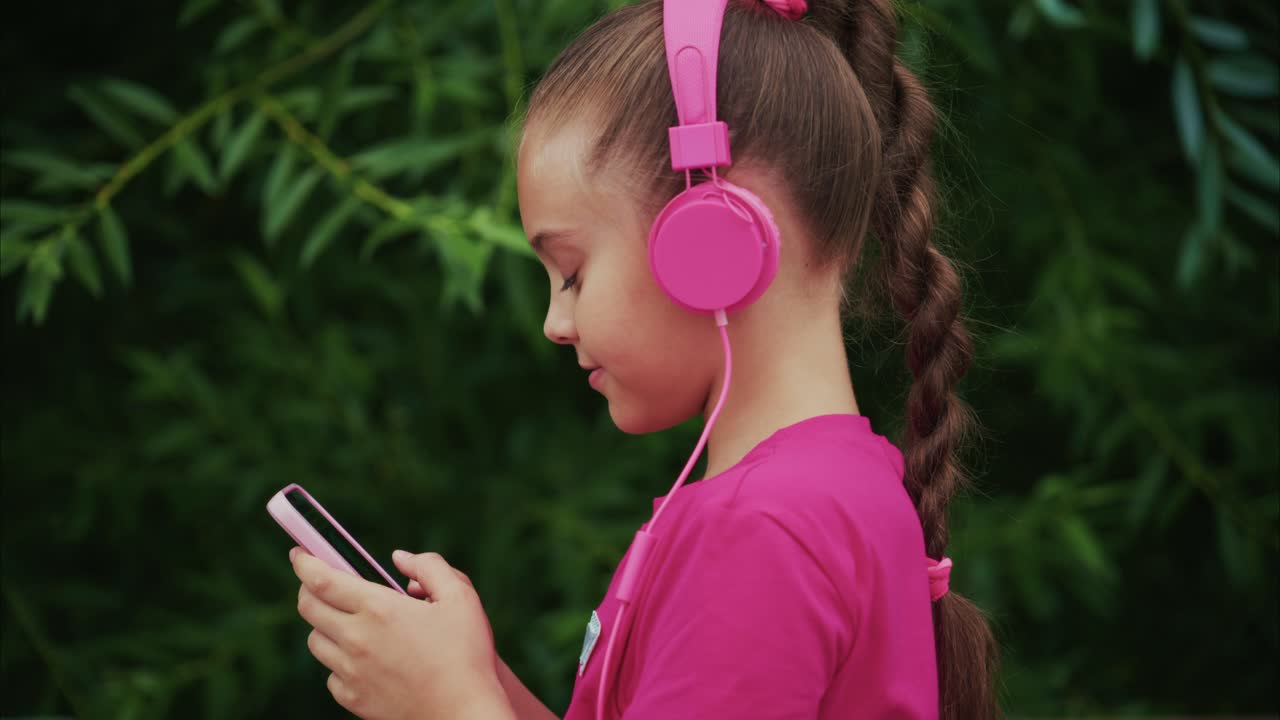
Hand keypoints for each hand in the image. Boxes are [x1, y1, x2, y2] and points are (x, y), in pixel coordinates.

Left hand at [290, 547, 515, 719]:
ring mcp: (352, 672)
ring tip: (349, 622)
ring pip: (316, 641)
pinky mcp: (353, 698)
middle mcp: (357, 639)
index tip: (300, 552)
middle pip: (308, 607)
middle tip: (321, 583)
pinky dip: (339, 662)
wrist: (463, 714)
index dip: (305, 561)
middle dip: (308, 588)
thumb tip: (399, 559)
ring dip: (324, 625)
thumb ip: (430, 567)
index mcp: (379, 609)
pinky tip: (362, 659)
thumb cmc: (466, 654)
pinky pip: (331, 674)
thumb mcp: (461, 597)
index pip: (321, 579)